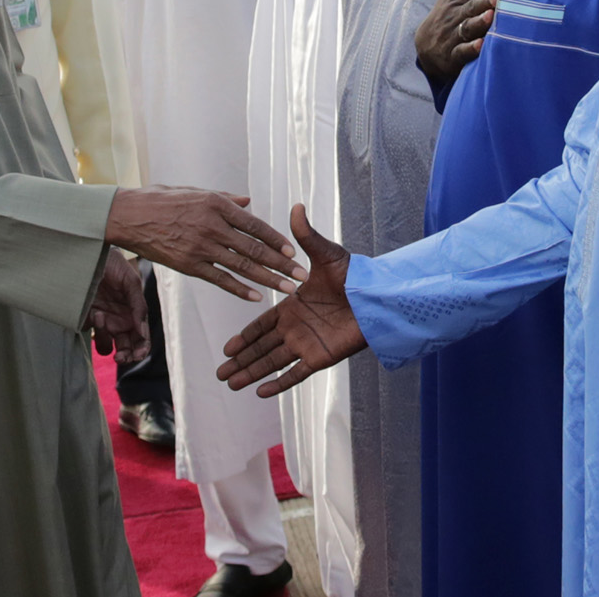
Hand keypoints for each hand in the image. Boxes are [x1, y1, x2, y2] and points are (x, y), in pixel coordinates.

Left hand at [88, 252, 149, 363]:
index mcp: (134, 315)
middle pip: (126, 349)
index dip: (142, 349)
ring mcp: (102, 322)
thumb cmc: (114, 266)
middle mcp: (119, 322)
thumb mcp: (131, 282)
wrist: (90, 255)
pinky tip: (95, 312)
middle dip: (126, 356)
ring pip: (107, 347)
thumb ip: (139, 307)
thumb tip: (142, 332)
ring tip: (102, 317)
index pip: (142, 339)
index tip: (138, 354)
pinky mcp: (85, 319)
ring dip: (105, 338)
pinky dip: (93, 327)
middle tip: (121, 357)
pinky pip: (90, 333)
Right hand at [105, 187, 306, 301]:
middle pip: (255, 249)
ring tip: (288, 289)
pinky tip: (256, 297)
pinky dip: (239, 289)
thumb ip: (225, 198)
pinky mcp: (188, 264)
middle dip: (282, 264)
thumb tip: (248, 201)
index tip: (294, 251)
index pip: (256, 225)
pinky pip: (219, 279)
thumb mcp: (195, 191)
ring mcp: (201, 247)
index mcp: (217, 205)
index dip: (277, 239)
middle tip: (302, 275)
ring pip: (242, 266)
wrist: (127, 216)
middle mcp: (213, 226)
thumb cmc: (161, 200)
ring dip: (269, 279)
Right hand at [216, 205, 364, 396]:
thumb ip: (307, 236)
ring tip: (231, 384)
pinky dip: (278, 384)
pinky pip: (295, 374)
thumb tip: (296, 206)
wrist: (379, 297)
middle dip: (241, 360)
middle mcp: (297, 328)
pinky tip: (260, 392)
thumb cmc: (356, 274)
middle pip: (262, 348)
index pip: (262, 324)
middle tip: (220, 373)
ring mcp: (307, 344)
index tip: (226, 347)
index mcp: (294, 306)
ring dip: (252, 373)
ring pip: (272, 362)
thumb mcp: (326, 254)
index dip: (244, 336)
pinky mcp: (320, 357)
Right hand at [415, 0, 497, 93]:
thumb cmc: (448, 12)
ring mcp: (452, 35)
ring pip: (467, 28)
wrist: (425, 43)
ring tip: (491, 17)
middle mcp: (454, 15)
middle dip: (485, 2)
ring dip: (479, 23)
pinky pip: (461, 51)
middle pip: (471, 7)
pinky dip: (470, 49)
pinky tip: (481, 45)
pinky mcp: (452, 55)